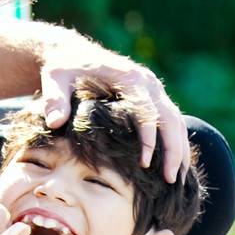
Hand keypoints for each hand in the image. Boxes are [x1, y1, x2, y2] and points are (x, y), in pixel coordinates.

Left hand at [39, 49, 190, 181]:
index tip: (145, 164)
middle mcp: (147, 82)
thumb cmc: (63, 69)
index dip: (148, 137)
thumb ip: (55, 100)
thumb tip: (55, 122)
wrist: (73, 54)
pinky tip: (174, 168)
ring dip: (180, 151)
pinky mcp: (153, 98)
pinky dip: (177, 145)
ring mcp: (153, 90)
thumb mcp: (55, 80)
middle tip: (170, 180)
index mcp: (128, 77)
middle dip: (173, 149)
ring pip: (177, 121)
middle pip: (170, 117)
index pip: (146, 109)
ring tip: (177, 181)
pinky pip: (172, 122)